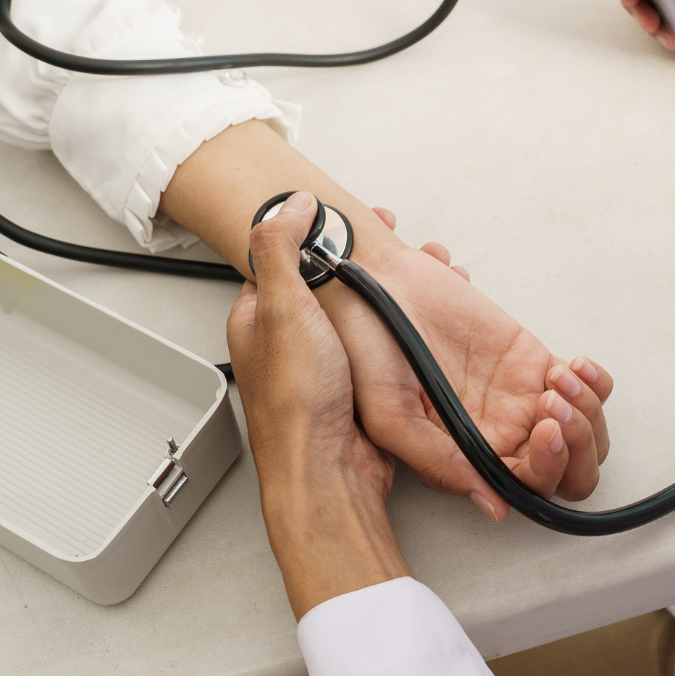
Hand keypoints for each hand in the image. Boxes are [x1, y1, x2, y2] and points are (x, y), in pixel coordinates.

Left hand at [229, 193, 410, 619]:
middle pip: (326, 283)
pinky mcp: (352, 386)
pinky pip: (376, 345)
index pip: (283, 257)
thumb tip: (291, 204)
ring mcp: (321, 365)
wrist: (328, 471)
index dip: (316, 232)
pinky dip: (397, 329)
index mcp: (259, 317)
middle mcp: (287, 340)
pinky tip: (414, 324)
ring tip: (415, 275)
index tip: (348, 217)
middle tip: (393, 245)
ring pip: (356, 313)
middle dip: (363, 261)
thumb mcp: (282, 309)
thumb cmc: (297, 402)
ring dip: (387, 294)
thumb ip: (281, 249)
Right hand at [319, 207, 614, 520]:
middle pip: (565, 470)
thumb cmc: (367, 347)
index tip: (541, 432)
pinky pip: (582, 386)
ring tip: (562, 380)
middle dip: (576, 447)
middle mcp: (497, 435)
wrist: (374, 283)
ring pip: (581, 432)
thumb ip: (441, 463)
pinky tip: (574, 368)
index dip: (546, 469)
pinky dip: (594, 383)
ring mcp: (519, 398)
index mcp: (465, 458)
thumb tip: (496, 509)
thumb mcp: (390, 415)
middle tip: (554, 409)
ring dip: (586, 413)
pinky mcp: (531, 360)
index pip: (525, 488)